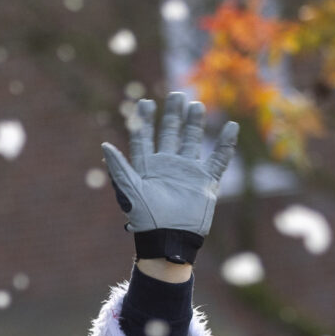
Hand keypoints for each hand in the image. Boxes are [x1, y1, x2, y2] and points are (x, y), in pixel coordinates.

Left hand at [99, 91, 237, 265]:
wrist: (169, 240)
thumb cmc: (146, 219)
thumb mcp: (130, 191)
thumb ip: (119, 168)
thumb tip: (104, 145)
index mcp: (147, 168)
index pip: (144, 138)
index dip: (144, 121)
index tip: (145, 103)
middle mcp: (167, 166)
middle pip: (170, 134)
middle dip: (173, 116)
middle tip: (176, 95)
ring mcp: (187, 172)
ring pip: (192, 141)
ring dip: (194, 124)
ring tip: (196, 105)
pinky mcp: (205, 181)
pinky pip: (218, 159)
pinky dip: (225, 144)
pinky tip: (230, 126)